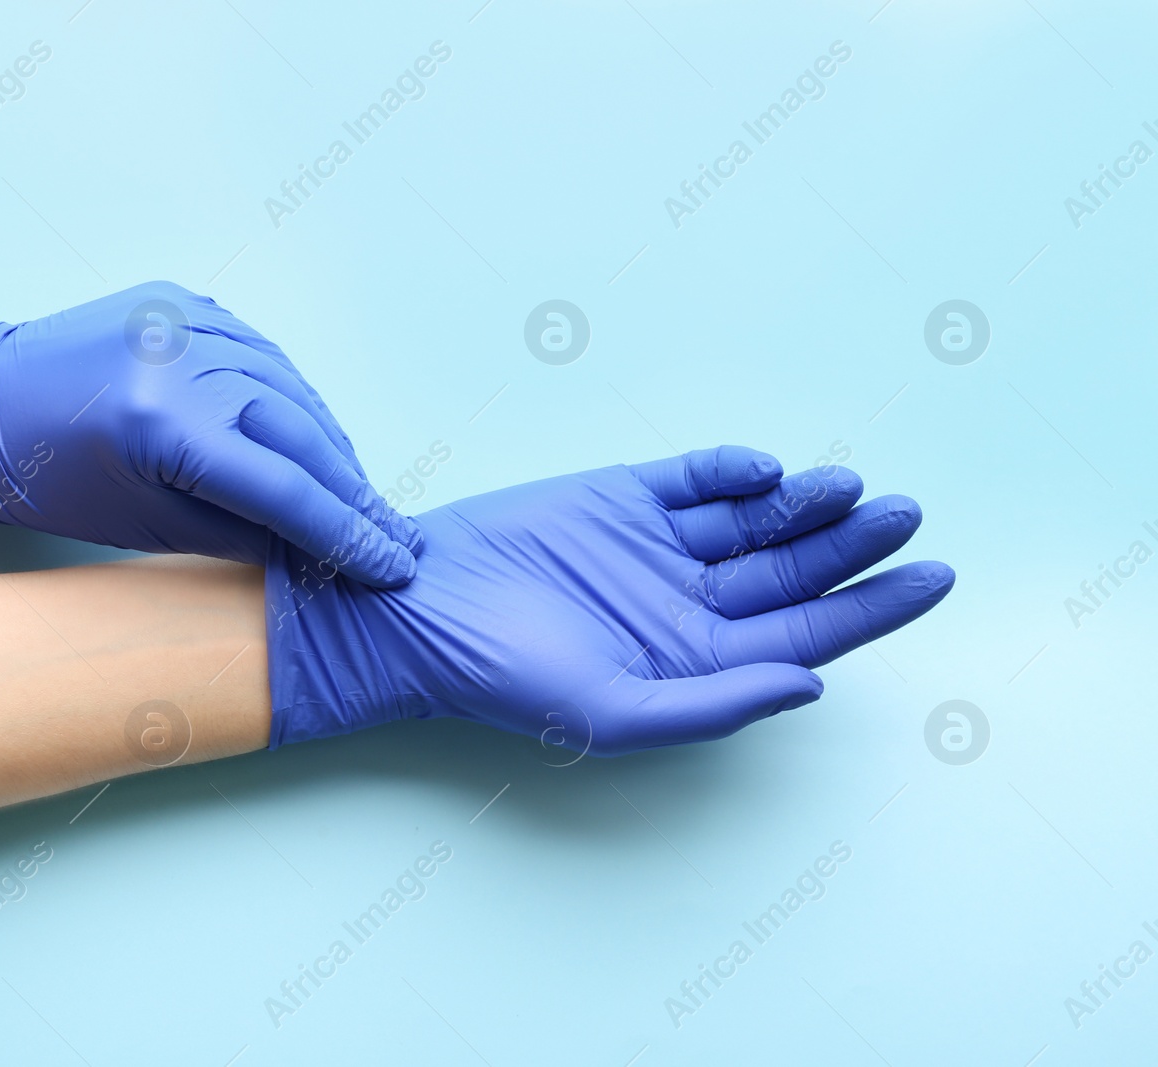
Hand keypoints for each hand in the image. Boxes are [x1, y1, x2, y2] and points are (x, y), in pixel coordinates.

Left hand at [0, 279, 422, 585]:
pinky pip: (264, 358)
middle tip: (395, 538)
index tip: (392, 564)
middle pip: (302, 434)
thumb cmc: (40, 478)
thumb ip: (239, 534)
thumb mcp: (141, 526)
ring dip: (331, 447)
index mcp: (163, 426)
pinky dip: (293, 401)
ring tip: (360, 497)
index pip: (285, 489)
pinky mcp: (185, 303)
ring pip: (293, 392)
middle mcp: (184, 361)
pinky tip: (314, 439)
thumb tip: (314, 550)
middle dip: (354, 493)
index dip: (347, 534)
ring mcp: (187, 321)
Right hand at [265, 447, 953, 752]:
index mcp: (697, 661)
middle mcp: (688, 602)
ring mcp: (658, 546)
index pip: (809, 630)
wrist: (419, 607)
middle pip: (795, 569)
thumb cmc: (506, 678)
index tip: (934, 577)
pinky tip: (766, 470)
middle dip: (856, 544)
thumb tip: (813, 684)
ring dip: (807, 502)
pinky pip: (696, 477)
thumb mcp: (615, 713)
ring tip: (851, 486)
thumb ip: (718, 703)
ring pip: (757, 519)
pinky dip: (735, 470)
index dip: (875, 606)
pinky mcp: (621, 497)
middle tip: (907, 513)